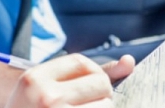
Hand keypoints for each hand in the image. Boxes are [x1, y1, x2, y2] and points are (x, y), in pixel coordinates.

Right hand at [4, 53, 133, 106]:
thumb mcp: (43, 89)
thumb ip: (85, 75)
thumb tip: (129, 61)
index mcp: (35, 79)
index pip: (82, 62)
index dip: (93, 73)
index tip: (90, 86)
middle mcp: (46, 97)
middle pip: (100, 83)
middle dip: (103, 94)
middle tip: (89, 104)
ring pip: (106, 106)